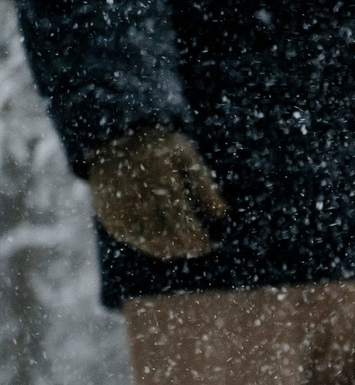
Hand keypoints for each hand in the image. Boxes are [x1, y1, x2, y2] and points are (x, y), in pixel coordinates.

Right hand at [86, 126, 226, 258]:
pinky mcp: (103, 205)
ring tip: (180, 251)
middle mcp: (134, 188)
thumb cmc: (158, 146)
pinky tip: (158, 246)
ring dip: (163, 249)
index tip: (206, 246)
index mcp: (157, 174)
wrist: (113, 134)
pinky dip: (141, 243)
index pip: (177, 216)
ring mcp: (114, 198)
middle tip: (196, 250)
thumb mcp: (185, 155)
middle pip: (159, 230)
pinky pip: (122, 232)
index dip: (192, 236)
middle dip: (181, 246)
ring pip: (139, 235)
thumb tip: (220, 214)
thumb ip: (204, 184)